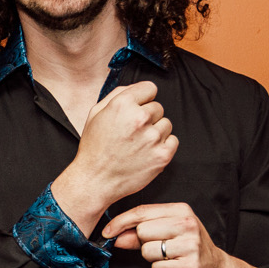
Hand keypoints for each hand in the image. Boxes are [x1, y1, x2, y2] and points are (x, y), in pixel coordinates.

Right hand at [52, 82, 177, 230]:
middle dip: (148, 117)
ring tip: (139, 144)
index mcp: (123, 104)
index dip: (143, 98)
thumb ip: (117, 95)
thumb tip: (136, 88)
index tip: (139, 107)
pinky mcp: (163, 154)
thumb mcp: (96, 114)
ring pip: (166, 124)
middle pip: (158, 107)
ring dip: (156, 132)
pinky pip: (173, 140)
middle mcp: (140, 118)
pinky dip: (163, 146)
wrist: (96, 180)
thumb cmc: (94, 149)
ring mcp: (153, 137)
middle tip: (133, 132)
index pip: (150, 88)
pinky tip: (147, 152)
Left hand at [103, 202, 240, 267]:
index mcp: (181, 210)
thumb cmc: (189, 249)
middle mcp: (187, 224)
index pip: (142, 212)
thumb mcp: (167, 233)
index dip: (120, 222)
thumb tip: (114, 236)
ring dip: (153, 259)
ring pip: (148, 251)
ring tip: (170, 258)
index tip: (107, 232)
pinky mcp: (191, 266)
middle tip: (161, 248)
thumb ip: (139, 234)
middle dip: (144, 243)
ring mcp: (191, 245)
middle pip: (142, 231)